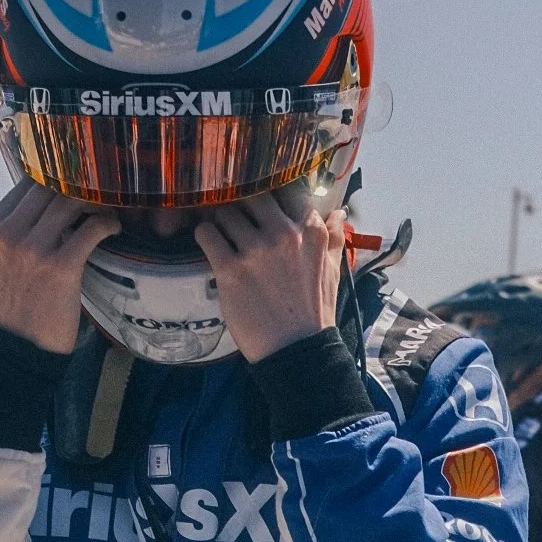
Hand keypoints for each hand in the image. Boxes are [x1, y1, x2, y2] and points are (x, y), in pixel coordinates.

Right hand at [0, 182, 117, 355]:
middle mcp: (8, 232)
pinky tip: (114, 229)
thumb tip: (51, 199)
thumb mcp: (3, 259)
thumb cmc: (19, 303)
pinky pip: (92, 228)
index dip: (58, 177)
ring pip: (72, 201)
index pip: (28, 181)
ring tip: (108, 211)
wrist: (21, 348)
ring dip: (97, 202)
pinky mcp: (60, 266)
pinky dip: (108, 223)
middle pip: (50, 186)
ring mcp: (33, 248)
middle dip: (80, 186)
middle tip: (102, 195)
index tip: (80, 183)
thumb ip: (18, 228)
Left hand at [195, 194, 346, 362]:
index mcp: (310, 232)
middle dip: (242, 203)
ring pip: (225, 212)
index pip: (288, 190)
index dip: (273, 193)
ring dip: (220, 220)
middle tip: (236, 215)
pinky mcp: (230, 268)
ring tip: (220, 232)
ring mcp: (255, 250)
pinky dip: (204, 236)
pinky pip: (206, 234)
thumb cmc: (315, 312)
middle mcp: (283, 234)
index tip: (264, 203)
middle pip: (252, 195)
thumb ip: (334, 237)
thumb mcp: (333, 270)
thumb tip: (338, 211)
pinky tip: (209, 245)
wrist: (297, 350)